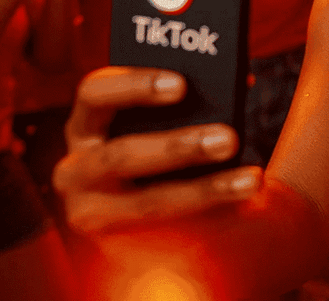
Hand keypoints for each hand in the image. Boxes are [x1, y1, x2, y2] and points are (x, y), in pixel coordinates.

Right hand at [53, 68, 261, 234]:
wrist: (160, 223)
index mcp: (86, 122)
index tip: (182, 85)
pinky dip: (210, 216)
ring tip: (252, 179)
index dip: (135, 85)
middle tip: (230, 138)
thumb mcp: (166, 122)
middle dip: (178, 147)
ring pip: (149, 204)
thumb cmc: (167, 150)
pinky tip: (244, 199)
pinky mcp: (118, 248)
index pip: (95, 94)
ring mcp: (92, 213)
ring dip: (204, 190)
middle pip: (120, 155)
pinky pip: (166, 234)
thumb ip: (190, 104)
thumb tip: (244, 81)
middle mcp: (76, 169)